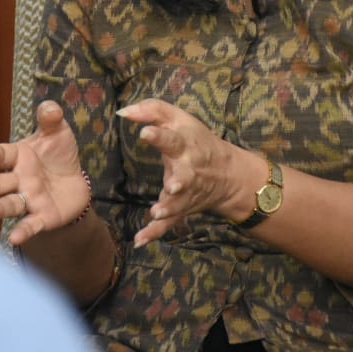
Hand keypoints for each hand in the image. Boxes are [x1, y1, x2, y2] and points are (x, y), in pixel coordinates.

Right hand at [0, 100, 89, 245]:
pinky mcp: (42, 217)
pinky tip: (14, 239)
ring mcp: (28, 200)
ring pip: (9, 205)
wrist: (74, 183)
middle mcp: (18, 180)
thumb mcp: (57, 133)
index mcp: (18, 157)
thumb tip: (50, 107)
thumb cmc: (58, 155)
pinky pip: (31, 225)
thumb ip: (51, 119)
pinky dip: (23, 231)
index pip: (2, 155)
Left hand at [117, 99, 253, 246]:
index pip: (172, 139)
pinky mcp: (182, 209)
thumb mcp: (179, 119)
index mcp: (185, 145)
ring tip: (157, 213)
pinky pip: (169, 223)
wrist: (228, 174)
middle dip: (179, 182)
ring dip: (169, 209)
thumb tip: (123, 111)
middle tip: (171, 185)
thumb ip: (152, 111)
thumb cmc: (196, 141)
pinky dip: (156, 233)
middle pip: (184, 176)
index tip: (145, 132)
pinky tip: (140, 240)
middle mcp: (188, 171)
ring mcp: (186, 194)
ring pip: (178, 204)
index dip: (159, 136)